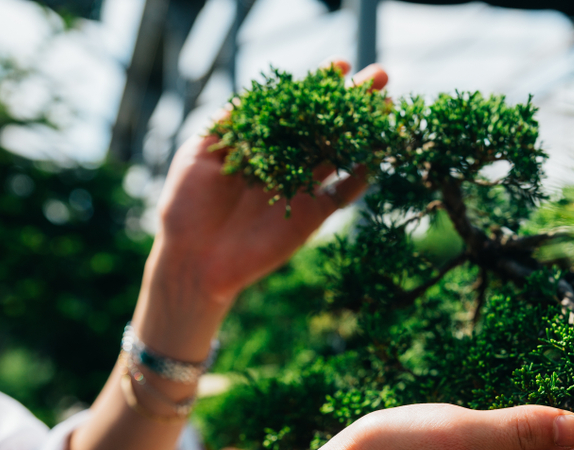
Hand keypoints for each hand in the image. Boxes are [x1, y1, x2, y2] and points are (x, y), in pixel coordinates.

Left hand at [153, 62, 388, 308]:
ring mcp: (301, 188)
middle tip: (380, 77)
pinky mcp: (312, 216)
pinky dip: (360, 178)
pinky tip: (376, 157)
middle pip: (325, 125)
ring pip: (340, 153)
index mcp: (261, 143)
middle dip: (353, 101)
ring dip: (364, 132)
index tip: (339, 65)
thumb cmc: (187, 206)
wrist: (194, 259)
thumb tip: (258, 93)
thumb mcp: (199, 153)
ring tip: (386, 108)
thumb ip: (229, 123)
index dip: (317, 85)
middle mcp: (285, 162)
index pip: (294, 107)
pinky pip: (342, 194)